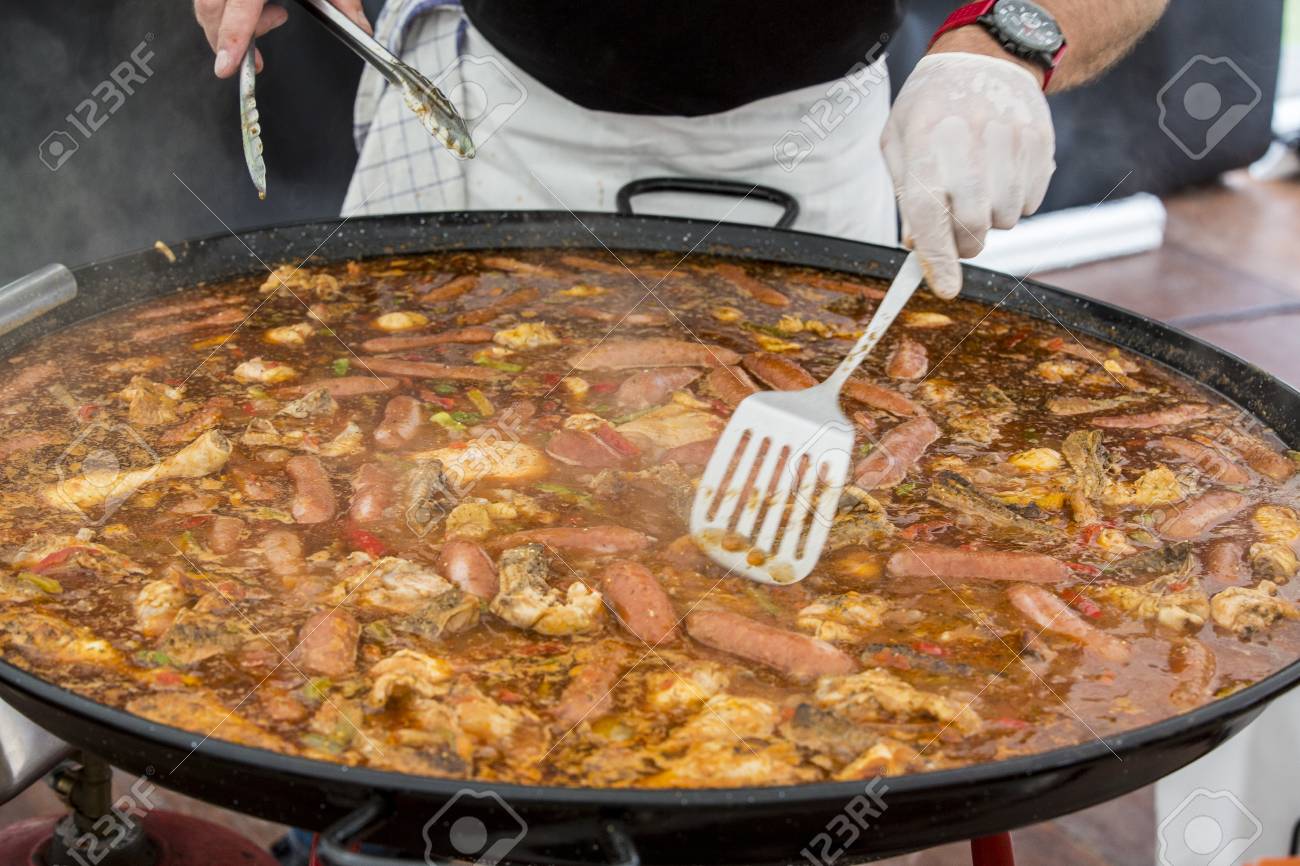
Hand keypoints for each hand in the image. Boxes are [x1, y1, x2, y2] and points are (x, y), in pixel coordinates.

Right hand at [194, 0, 371, 78]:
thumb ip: (344, 0)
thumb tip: (361, 28)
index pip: (237, 7)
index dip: (231, 38)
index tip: (227, 66)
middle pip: (211, 9)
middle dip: (229, 40)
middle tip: (256, 57)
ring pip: (206, 3)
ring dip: (231, 25)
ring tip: (276, 17)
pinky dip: (229, 10)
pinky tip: (264, 8)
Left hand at [881, 47, 1054, 298]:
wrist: (985, 59)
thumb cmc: (930, 108)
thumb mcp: (899, 143)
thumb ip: (907, 196)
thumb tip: (919, 248)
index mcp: (925, 145)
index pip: (930, 216)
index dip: (939, 258)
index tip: (947, 288)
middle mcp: (970, 145)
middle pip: (974, 228)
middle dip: (963, 241)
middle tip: (955, 226)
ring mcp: (1010, 143)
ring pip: (1005, 220)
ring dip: (990, 217)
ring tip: (978, 182)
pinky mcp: (1040, 145)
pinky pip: (1031, 203)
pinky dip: (1016, 200)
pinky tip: (1001, 169)